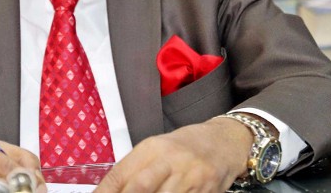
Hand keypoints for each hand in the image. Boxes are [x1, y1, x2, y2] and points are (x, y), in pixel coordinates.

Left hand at [95, 117, 251, 192]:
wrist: (224, 142)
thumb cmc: (185, 147)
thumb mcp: (158, 150)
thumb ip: (136, 170)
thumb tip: (110, 190)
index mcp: (153, 147)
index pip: (121, 173)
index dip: (106, 190)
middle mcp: (171, 160)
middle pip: (140, 187)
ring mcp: (190, 177)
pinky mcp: (207, 191)